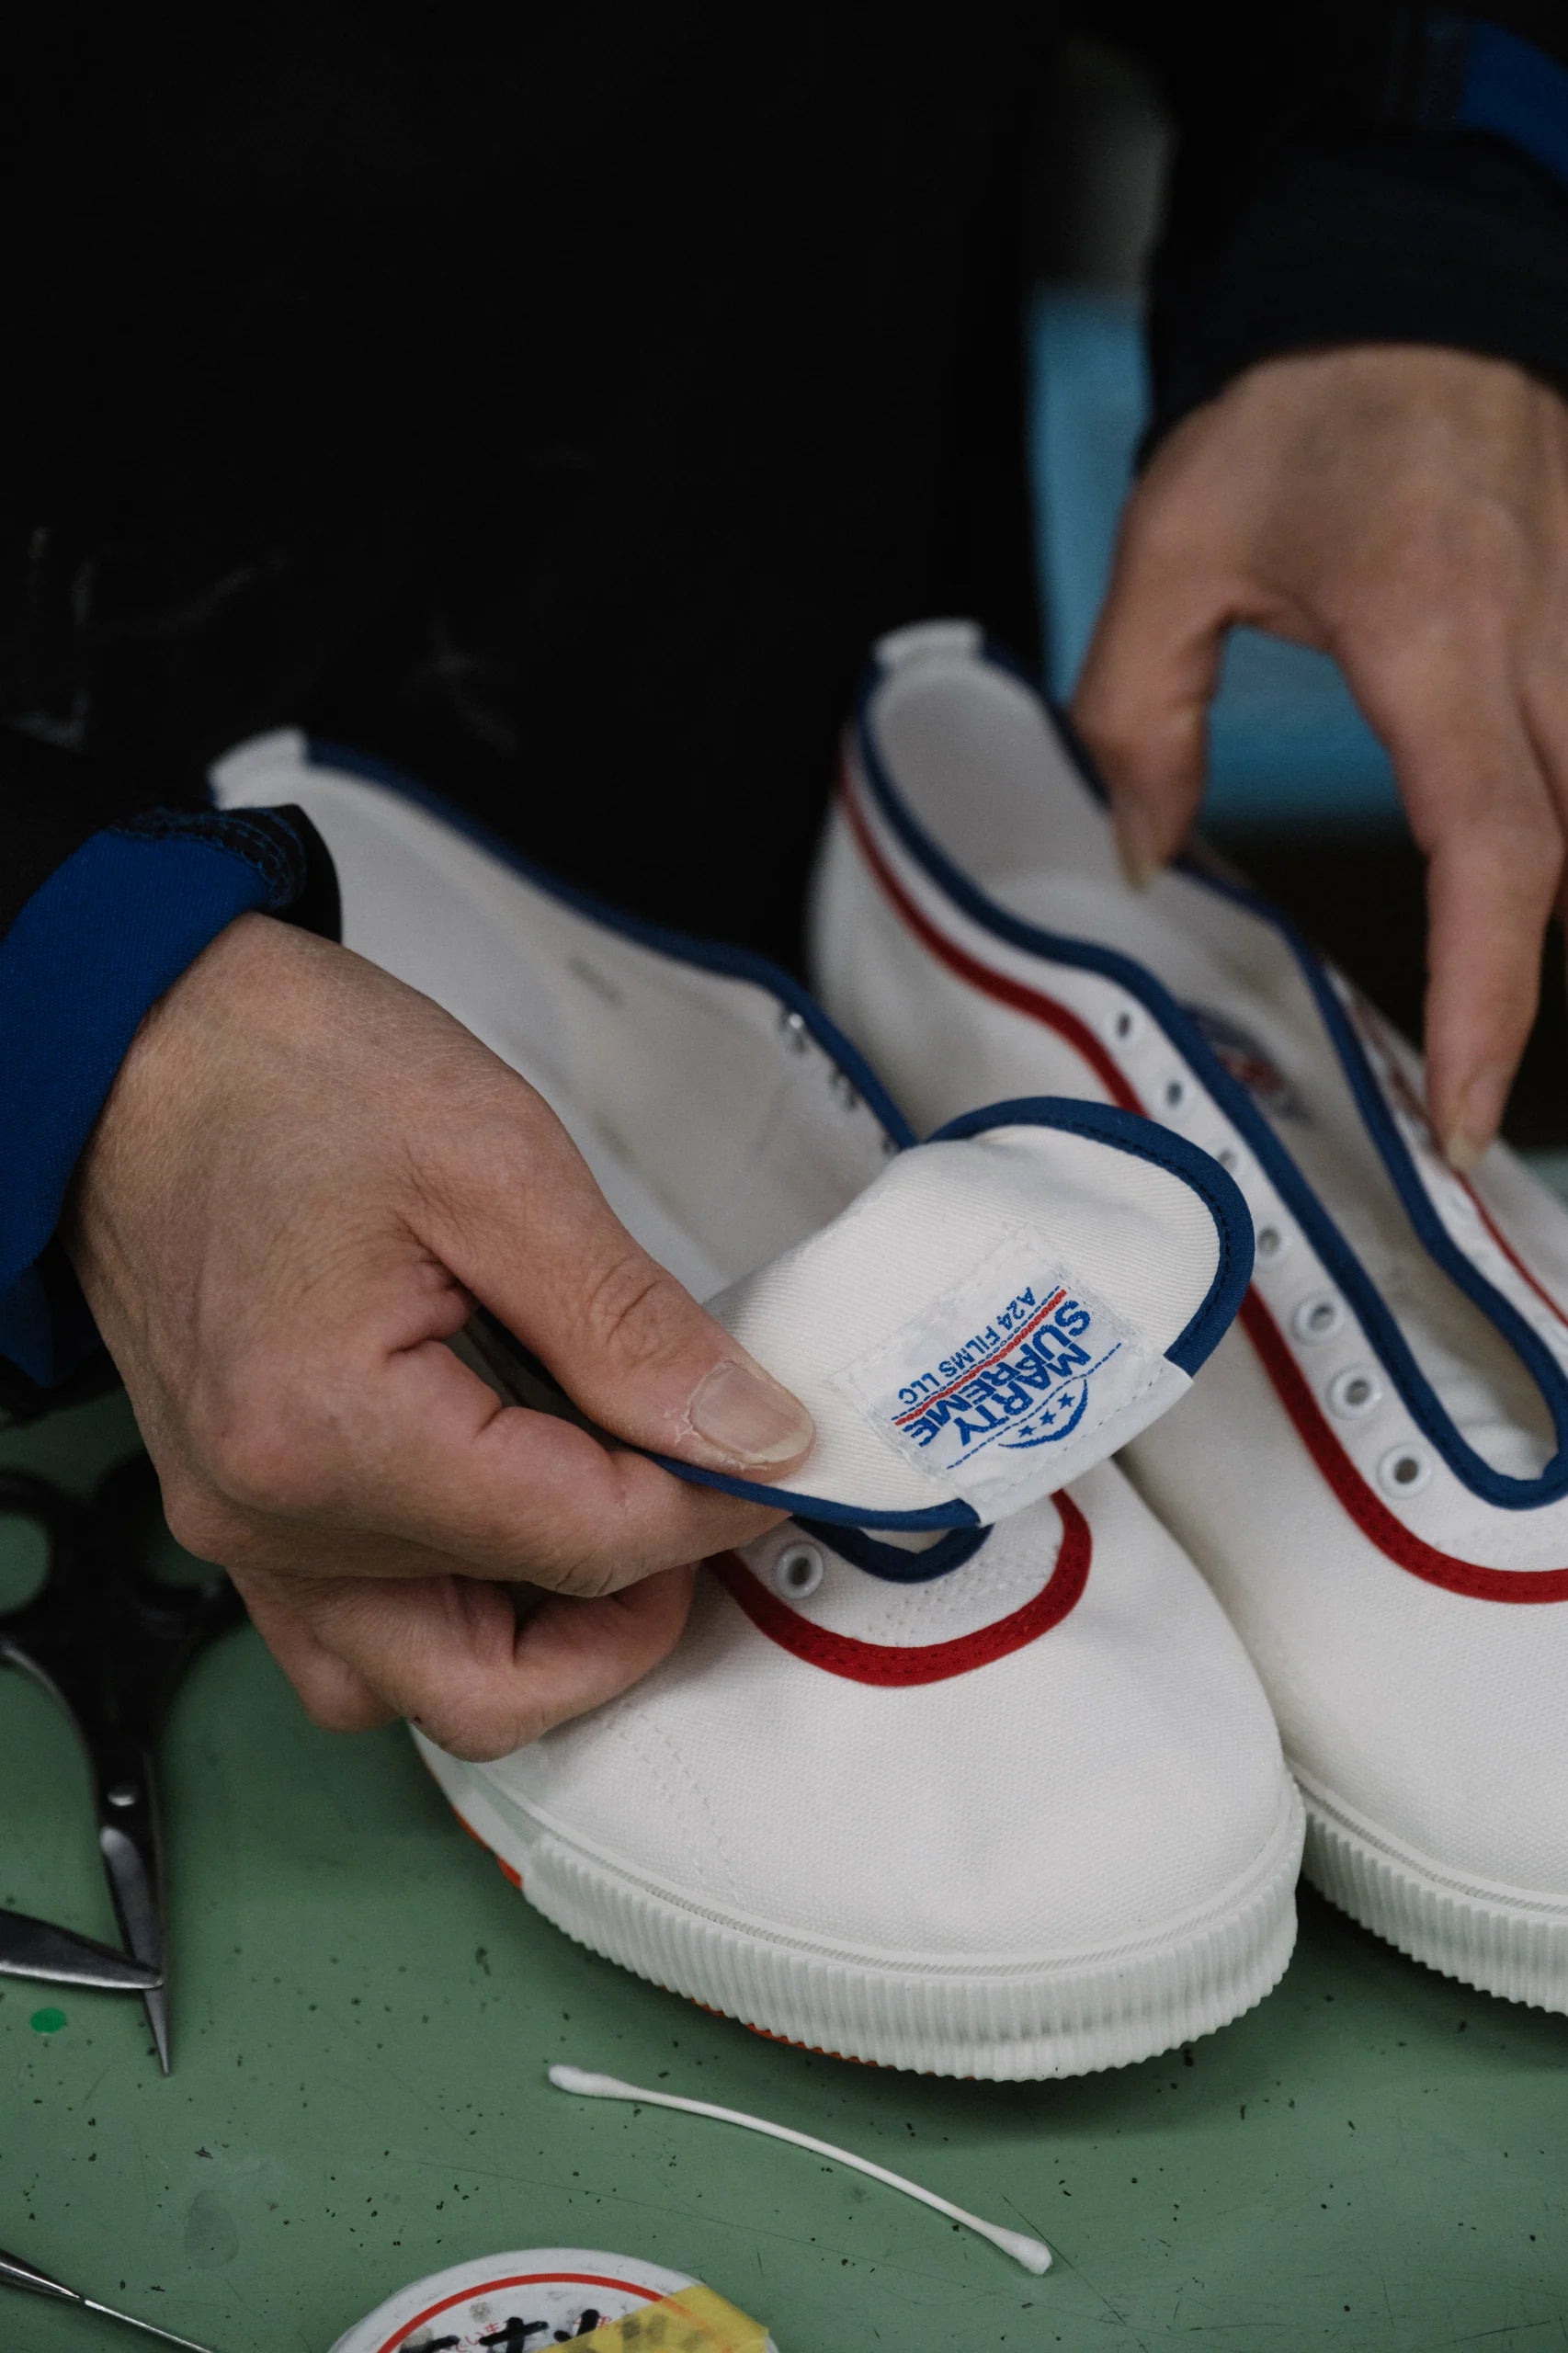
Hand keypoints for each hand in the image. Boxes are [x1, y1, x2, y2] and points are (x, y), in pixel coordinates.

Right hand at [65, 913, 811, 1757]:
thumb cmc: (288, 1077)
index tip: (780, 1455)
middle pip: (499, 1673)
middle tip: (703, 1499)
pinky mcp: (244, 1513)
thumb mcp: (500, 1166)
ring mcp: (242, 1532)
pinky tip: (517, 1518)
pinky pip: (355, 1642)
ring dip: (544, 1636)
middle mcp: (269, 1520)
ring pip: (423, 1686)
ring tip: (617, 1511)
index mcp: (329, 1436)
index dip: (711, 1508)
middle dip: (632, 1611)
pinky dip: (456, 1616)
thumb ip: (634, 1328)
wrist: (144, 1046)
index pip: (580, 1544)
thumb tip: (752, 1434)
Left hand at [1073, 344, 1567, 1167]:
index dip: (1488, 992)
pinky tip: (1521, 901)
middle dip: (1521, 996)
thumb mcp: (1173, 548)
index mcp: (1434, 634)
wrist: (1410, 290)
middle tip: (1458, 1108)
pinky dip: (1564, 841)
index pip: (1493, 849)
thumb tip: (1144, 849)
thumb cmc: (1298, 411)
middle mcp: (1545, 643)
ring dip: (1545, 919)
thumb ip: (1140, 712)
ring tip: (1478, 1027)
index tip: (1464, 1103)